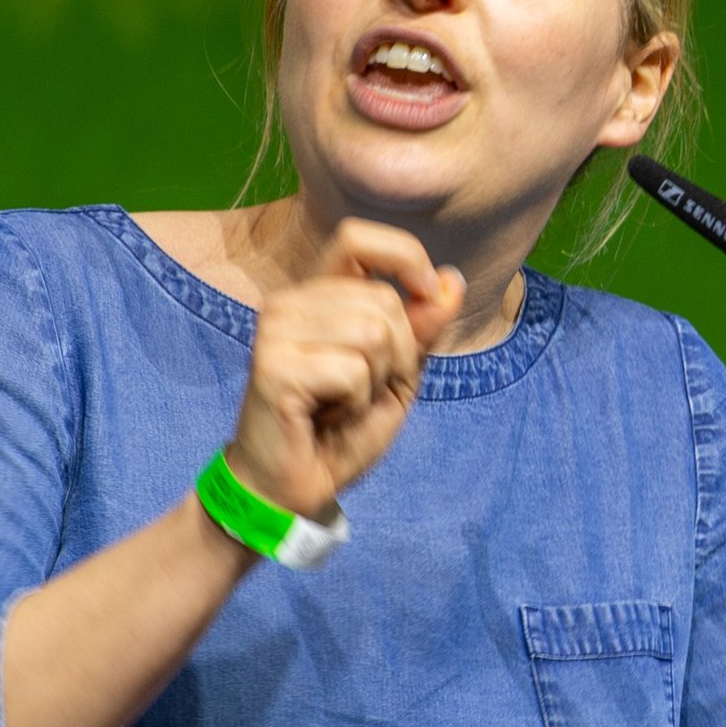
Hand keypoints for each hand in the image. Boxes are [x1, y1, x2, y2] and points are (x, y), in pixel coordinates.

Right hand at [224, 219, 464, 518]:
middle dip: (399, 356)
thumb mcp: (397, 375)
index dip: (404, 258)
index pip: (358, 237)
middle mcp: (290, 302)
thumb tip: (451, 279)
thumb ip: (422, 329)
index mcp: (317, 295)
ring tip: (342, 406)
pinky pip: (353, 372)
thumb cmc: (340, 431)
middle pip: (383, 301)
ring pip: (373, 333)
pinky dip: (356, 404)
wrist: (294, 488)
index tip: (427, 294)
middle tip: (364, 392)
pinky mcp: (274, 366)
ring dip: (377, 383)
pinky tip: (325, 418)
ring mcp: (276, 330)